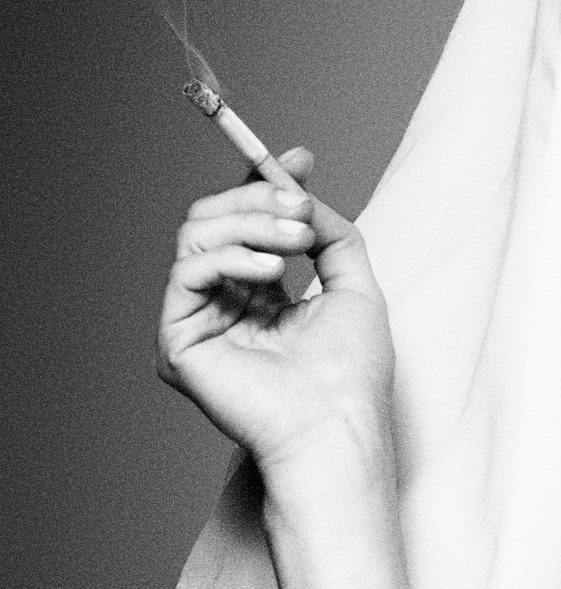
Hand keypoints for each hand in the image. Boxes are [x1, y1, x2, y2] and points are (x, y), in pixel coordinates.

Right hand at [157, 149, 395, 495]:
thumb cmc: (352, 376)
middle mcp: (223, 308)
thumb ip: (331, 232)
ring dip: (250, 224)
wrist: (337, 428)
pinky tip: (270, 273)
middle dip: (259, 202)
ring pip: (196, 235)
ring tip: (296, 243)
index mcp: (261, 298)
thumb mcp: (355, 286)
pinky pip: (187, 270)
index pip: (245, 227)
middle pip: (212, 220)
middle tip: (300, 210)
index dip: (264, 187)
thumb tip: (302, 187)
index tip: (300, 160)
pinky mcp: (177, 342)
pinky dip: (230, 256)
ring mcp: (198, 324)